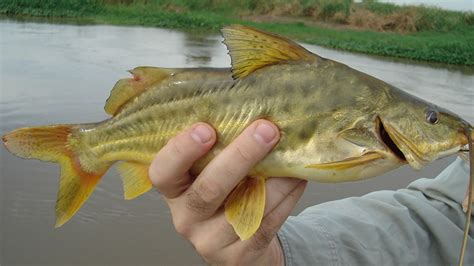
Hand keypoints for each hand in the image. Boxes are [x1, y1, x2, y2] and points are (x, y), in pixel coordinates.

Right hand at [149, 120, 306, 264]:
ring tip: (291, 152)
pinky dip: (285, 197)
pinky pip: (265, 223)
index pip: (162, 172)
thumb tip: (254, 111)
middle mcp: (186, 217)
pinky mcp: (239, 256)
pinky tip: (296, 178)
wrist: (235, 246)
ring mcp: (211, 241)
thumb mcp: (209, 174)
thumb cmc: (223, 196)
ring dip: (274, 178)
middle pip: (209, 189)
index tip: (206, 129)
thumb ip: (218, 150)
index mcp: (174, 190)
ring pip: (245, 208)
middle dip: (240, 156)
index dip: (181, 150)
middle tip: (266, 129)